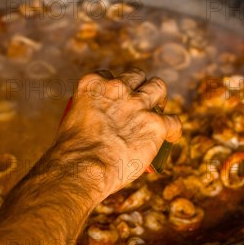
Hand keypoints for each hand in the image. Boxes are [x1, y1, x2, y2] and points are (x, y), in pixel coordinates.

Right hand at [54, 68, 181, 201]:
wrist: (84, 167)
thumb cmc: (71, 154)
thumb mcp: (70, 123)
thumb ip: (83, 119)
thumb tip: (92, 134)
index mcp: (92, 84)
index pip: (108, 76)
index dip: (114, 89)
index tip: (114, 101)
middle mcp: (117, 89)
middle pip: (136, 76)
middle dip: (139, 87)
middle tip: (139, 104)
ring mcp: (138, 104)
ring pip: (158, 87)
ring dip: (159, 98)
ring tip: (158, 111)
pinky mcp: (155, 124)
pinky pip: (173, 121)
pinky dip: (173, 130)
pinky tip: (170, 137)